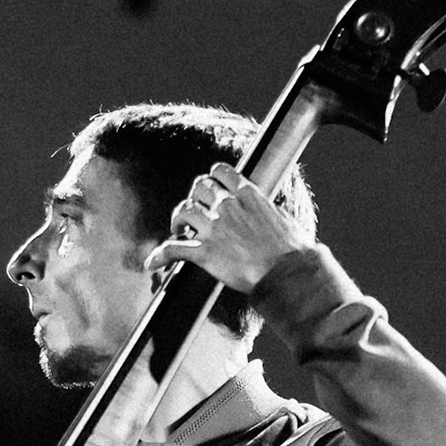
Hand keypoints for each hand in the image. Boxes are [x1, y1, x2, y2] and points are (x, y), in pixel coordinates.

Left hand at [143, 163, 309, 294]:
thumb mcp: (283, 219)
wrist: (287, 274)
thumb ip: (267, 211)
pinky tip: (152, 263)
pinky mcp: (205, 252)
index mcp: (248, 195)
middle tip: (194, 211)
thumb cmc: (292, 251)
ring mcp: (214, 228)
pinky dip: (160, 256)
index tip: (209, 189)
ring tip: (178, 230)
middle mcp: (227, 206)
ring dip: (178, 220)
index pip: (221, 172)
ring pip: (183, 211)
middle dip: (194, 197)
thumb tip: (269, 211)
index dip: (211, 178)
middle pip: (198, 187)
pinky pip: (173, 250)